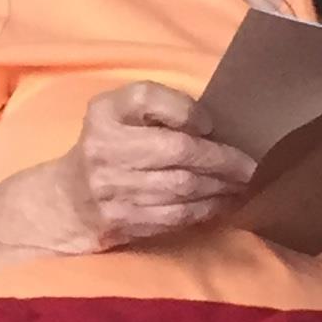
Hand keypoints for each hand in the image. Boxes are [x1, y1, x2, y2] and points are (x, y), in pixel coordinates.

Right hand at [54, 82, 255, 251]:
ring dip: (221, 186)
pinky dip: (207, 209)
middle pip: (176, 151)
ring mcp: (113, 190)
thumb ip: (160, 104)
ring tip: (244, 184)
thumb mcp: (122, 112)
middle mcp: (105, 150)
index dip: (186, 111)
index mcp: (105, 115)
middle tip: (252, 165)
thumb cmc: (108, 147)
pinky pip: (176, 215)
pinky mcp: (124, 222)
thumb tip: (206, 126)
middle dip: (222, 159)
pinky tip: (224, 203)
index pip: (146, 100)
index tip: (210, 124)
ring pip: (182, 188)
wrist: (69, 201)